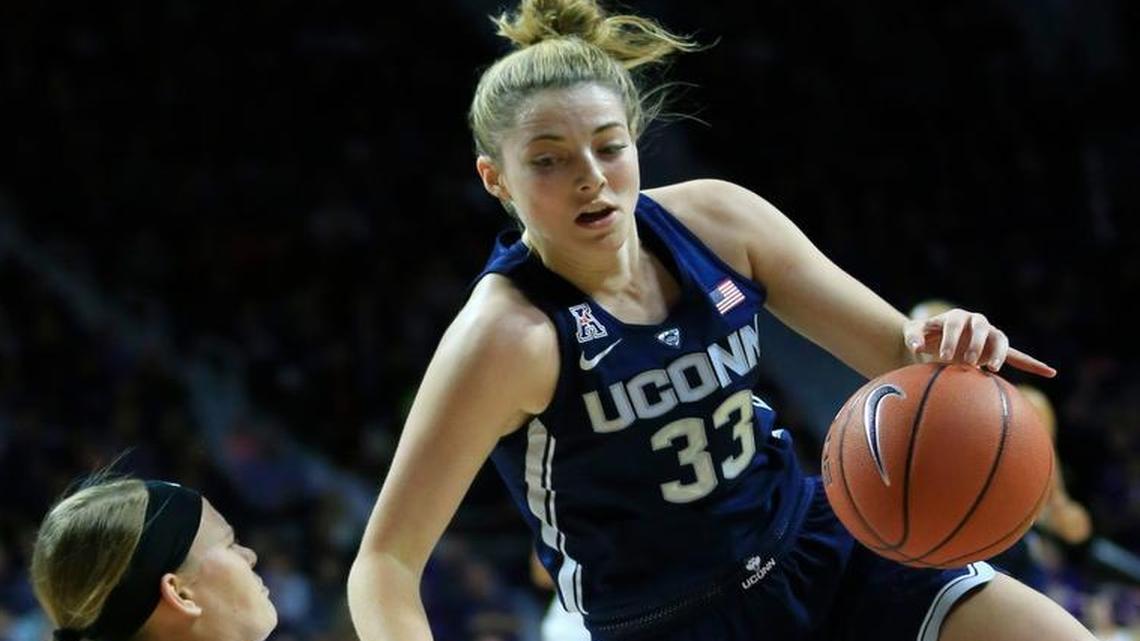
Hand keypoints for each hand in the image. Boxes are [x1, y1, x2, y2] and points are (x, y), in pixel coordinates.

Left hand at [902, 308, 1055, 377]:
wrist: (933, 338)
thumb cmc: (922, 335)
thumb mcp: (912, 333)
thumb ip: (912, 337)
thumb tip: (915, 347)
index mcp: (956, 317)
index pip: (955, 325)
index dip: (951, 339)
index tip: (944, 357)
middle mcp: (976, 322)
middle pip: (981, 329)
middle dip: (975, 345)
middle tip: (967, 364)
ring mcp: (989, 335)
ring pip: (1000, 340)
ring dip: (998, 354)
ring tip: (992, 369)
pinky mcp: (996, 349)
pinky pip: (1017, 356)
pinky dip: (1031, 364)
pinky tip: (1050, 373)